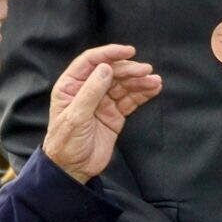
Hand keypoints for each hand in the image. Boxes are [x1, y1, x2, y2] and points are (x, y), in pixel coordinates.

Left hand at [42, 44, 161, 183]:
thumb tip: (106, 67)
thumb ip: (91, 92)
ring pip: (124, 85)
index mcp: (71, 85)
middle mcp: (88, 90)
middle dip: (129, 70)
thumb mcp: (75, 116)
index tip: (129, 51)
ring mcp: (103, 101)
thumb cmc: (65, 142)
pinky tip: (154, 89)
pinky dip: (143, 94)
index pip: (91, 61)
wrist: (73, 169)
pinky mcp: (115, 114)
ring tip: (155, 81)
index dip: (110, 53)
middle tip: (146, 71)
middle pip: (112, 72)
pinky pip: (131, 99)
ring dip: (140, 81)